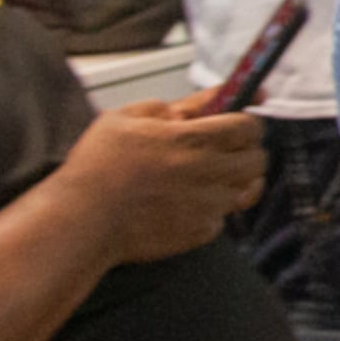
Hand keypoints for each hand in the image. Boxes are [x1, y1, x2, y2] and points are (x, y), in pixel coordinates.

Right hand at [48, 101, 265, 264]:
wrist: (81, 221)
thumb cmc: (95, 168)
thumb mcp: (122, 119)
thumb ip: (161, 108)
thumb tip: (188, 107)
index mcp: (191, 139)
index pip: (248, 126)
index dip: (248, 120)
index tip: (244, 118)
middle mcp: (208, 172)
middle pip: (258, 159)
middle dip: (248, 150)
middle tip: (227, 149)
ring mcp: (207, 206)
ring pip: (247, 190)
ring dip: (236, 181)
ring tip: (211, 177)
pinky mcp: (198, 233)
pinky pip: (223, 218)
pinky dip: (214, 210)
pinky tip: (190, 204)